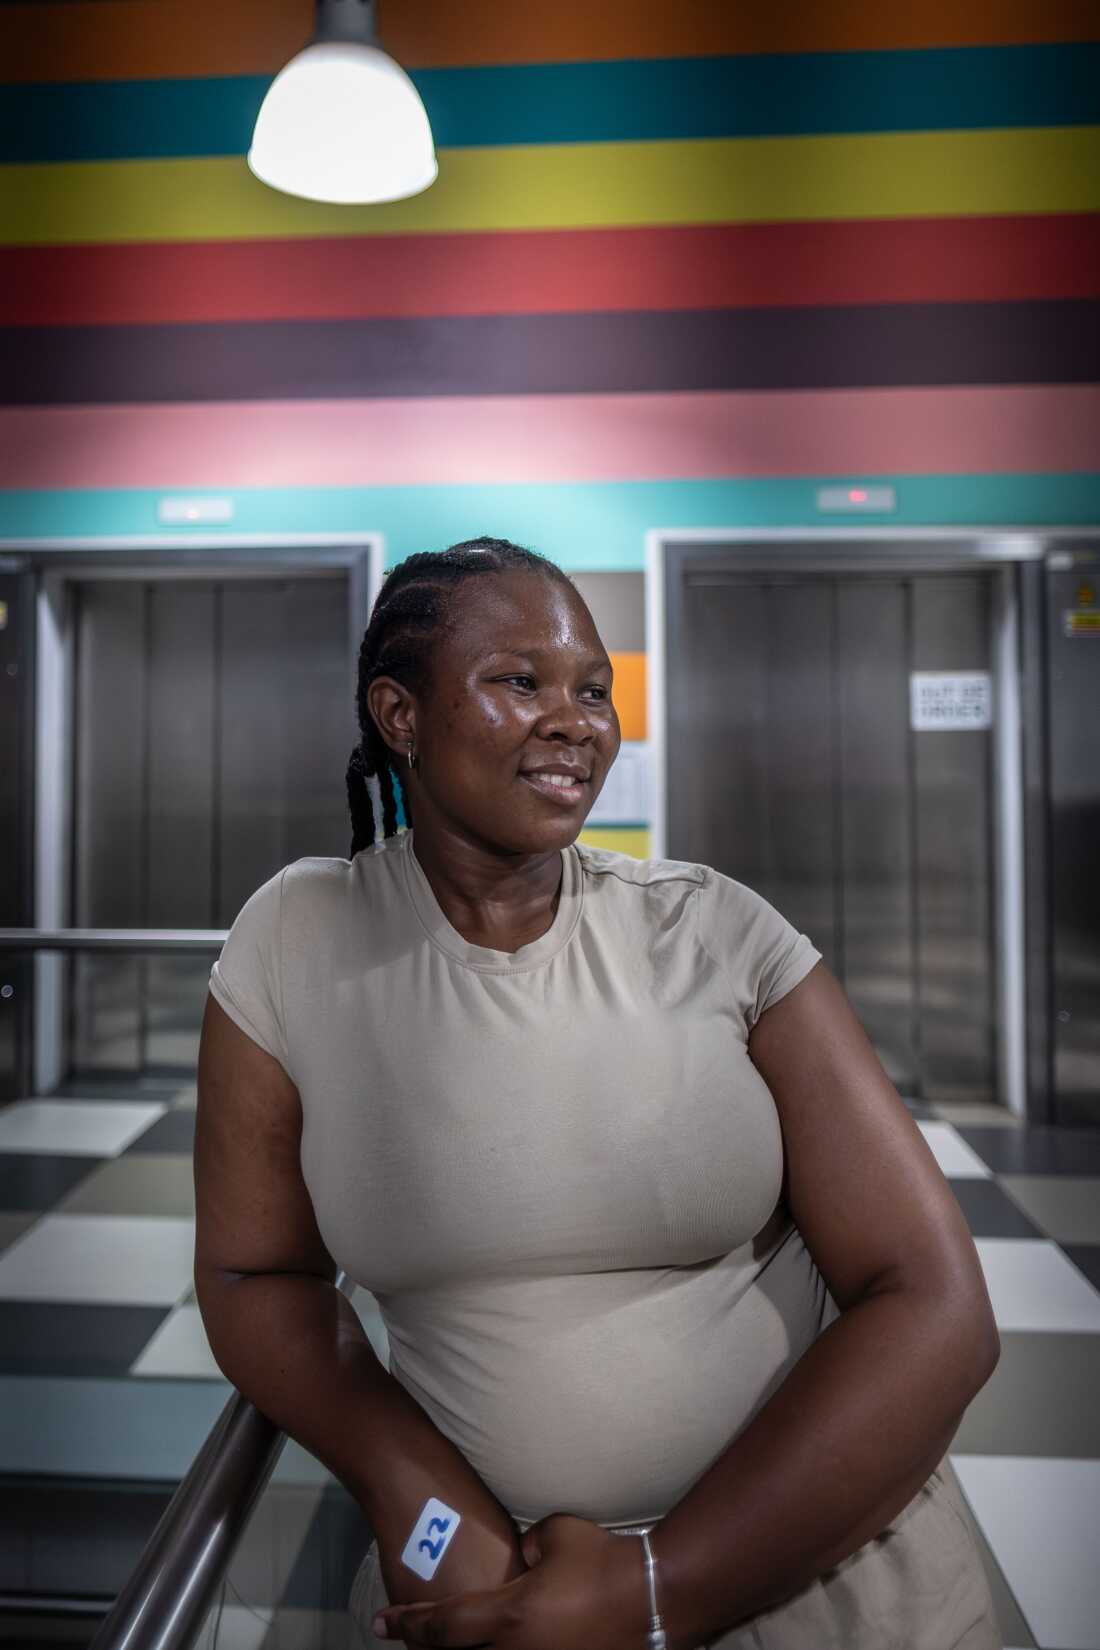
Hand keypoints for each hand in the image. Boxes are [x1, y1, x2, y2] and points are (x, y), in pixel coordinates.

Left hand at [371, 1512, 650, 1648]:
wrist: (652, 1596)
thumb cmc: (601, 1559)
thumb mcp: (555, 1534)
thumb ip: (527, 1543)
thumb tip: (520, 1555)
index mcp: (509, 1616)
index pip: (443, 1625)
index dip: (407, 1624)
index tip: (378, 1624)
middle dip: (430, 1646)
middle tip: (411, 1634)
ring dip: (470, 1645)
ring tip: (452, 1634)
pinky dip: (505, 1647)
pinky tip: (503, 1638)